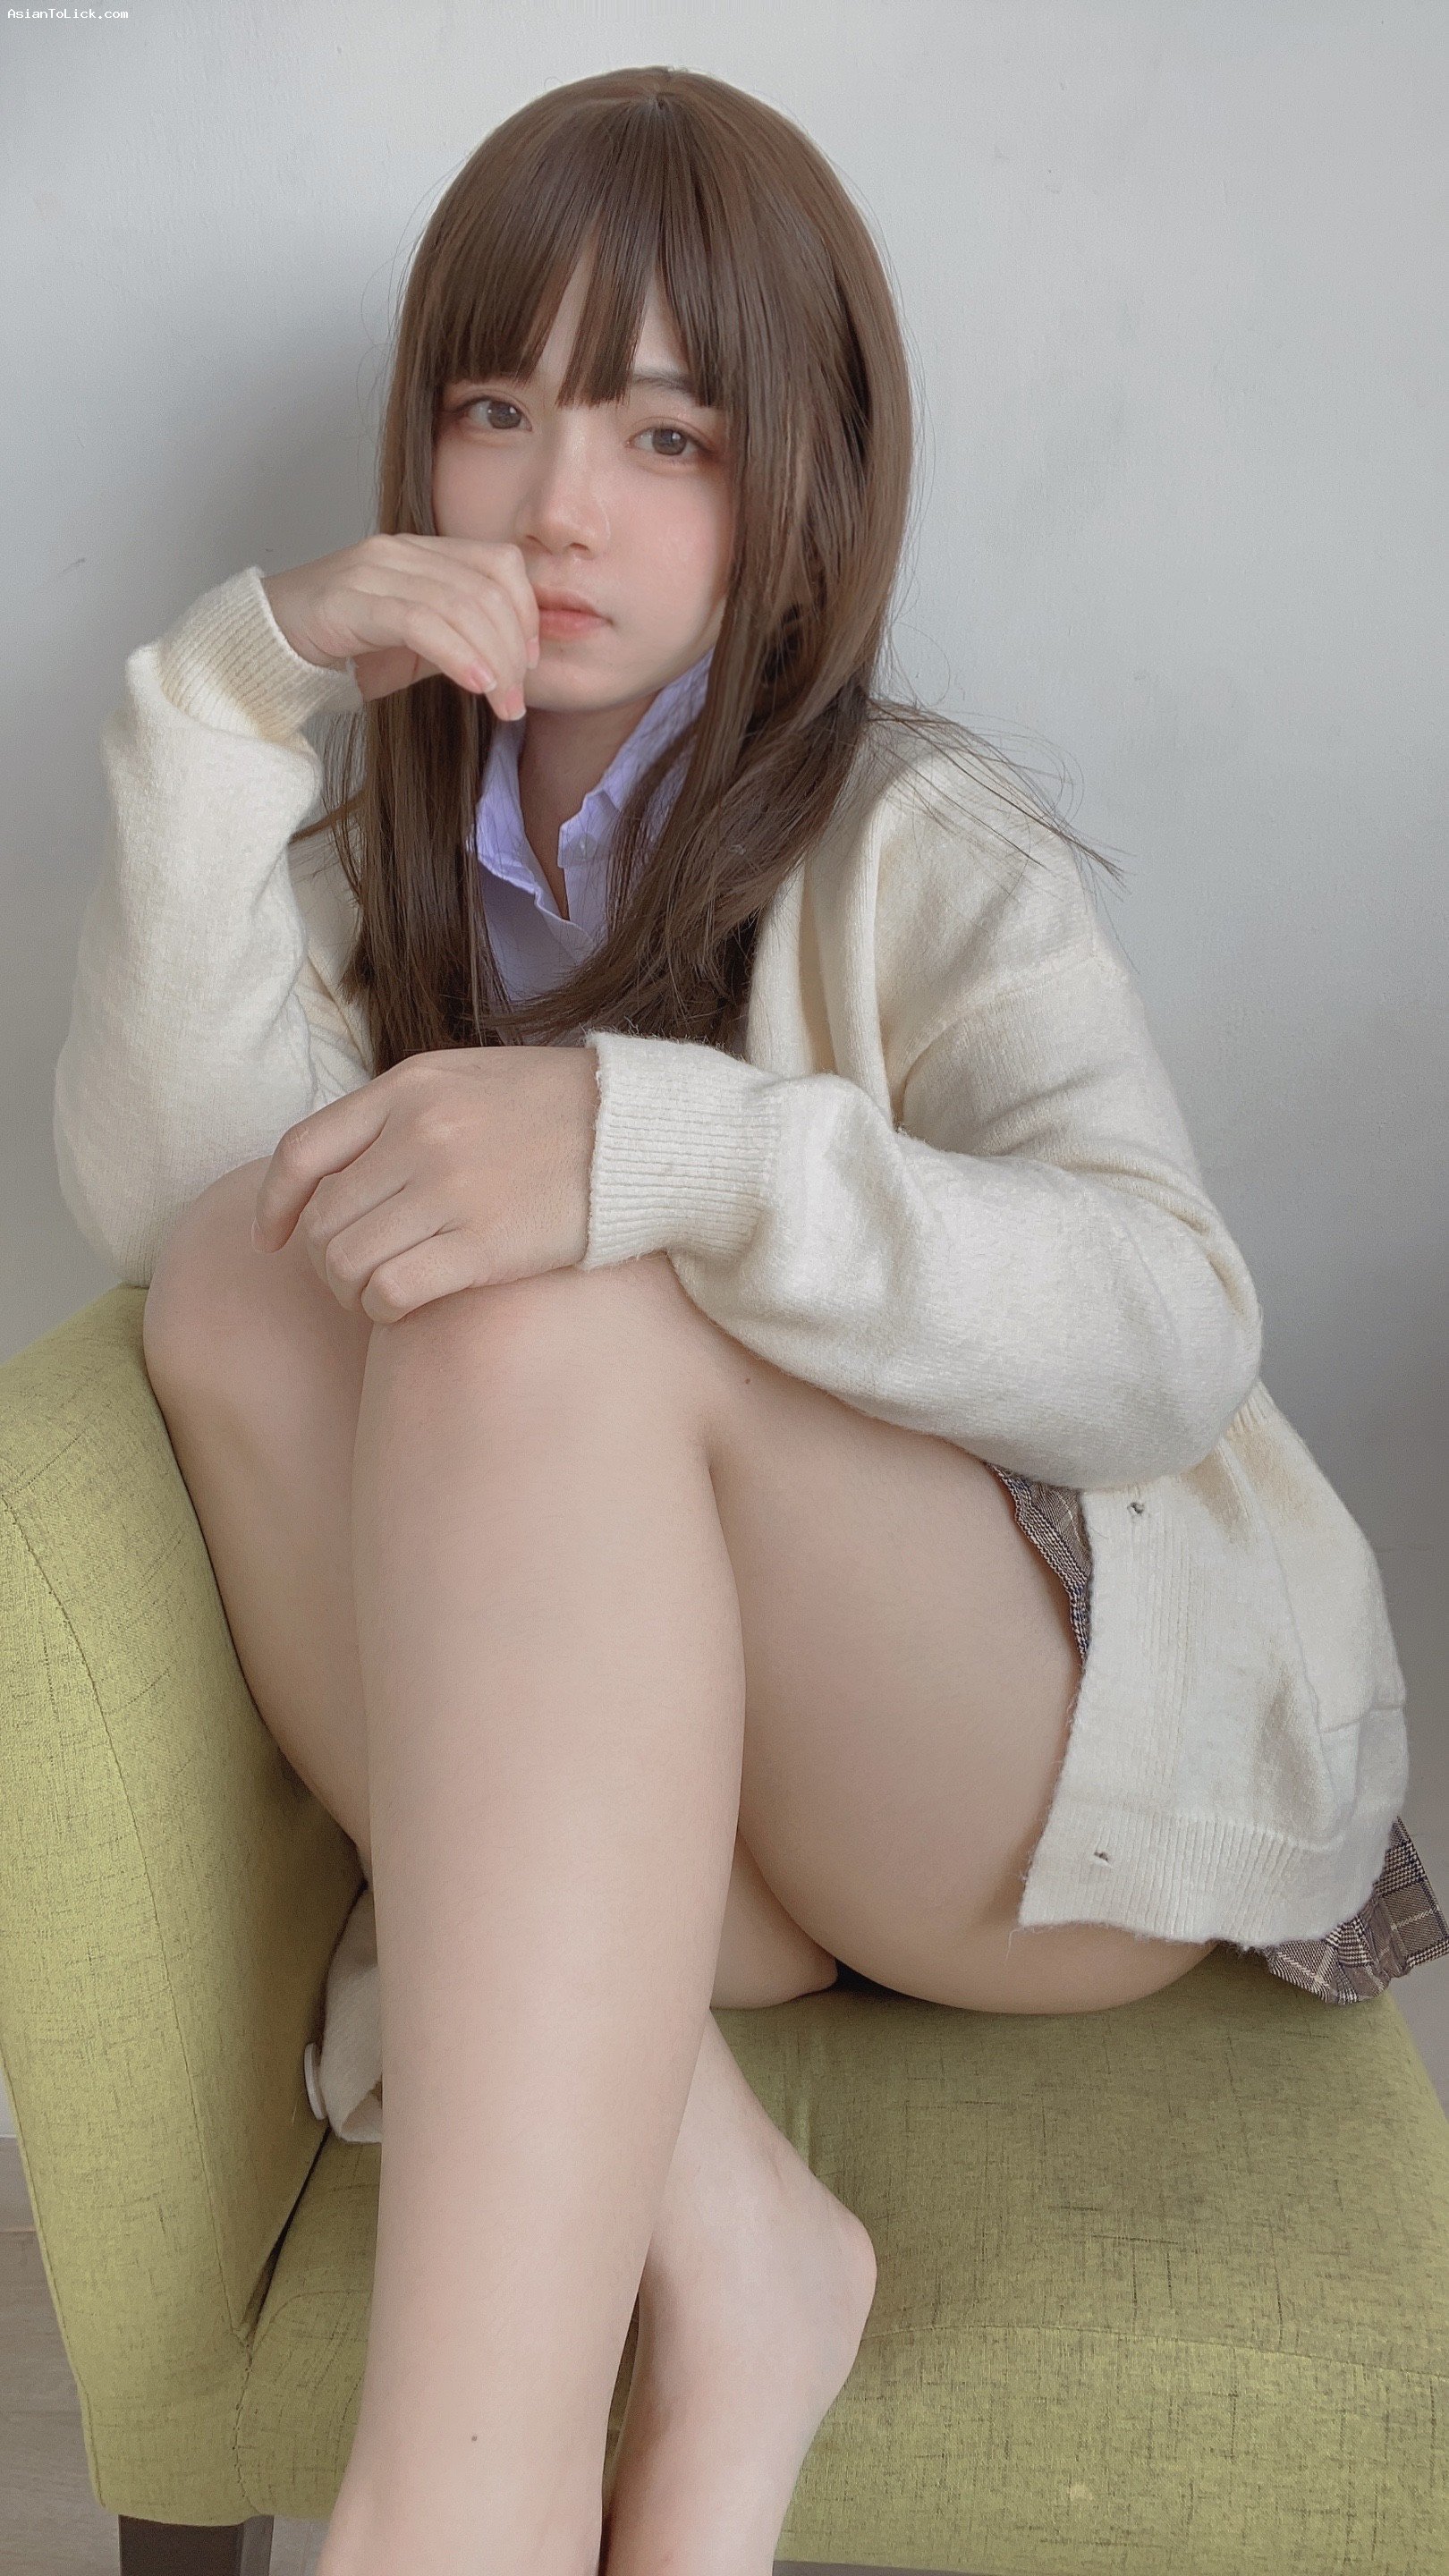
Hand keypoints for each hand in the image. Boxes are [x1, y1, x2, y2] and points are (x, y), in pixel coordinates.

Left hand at [250, 1045, 599, 1322]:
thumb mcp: (471, 1079)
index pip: (303, 1153)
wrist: (641, 1136)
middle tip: (351, 1280)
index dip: (275, 1206)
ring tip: (378, 1297)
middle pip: (323, 1220)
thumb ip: (405, 1112)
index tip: (272, 1240)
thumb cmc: (560, 1112)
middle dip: (323, 1261)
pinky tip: (405, 1310)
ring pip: (346, 1261)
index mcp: (409, 1088)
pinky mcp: (483, 1245)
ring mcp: (448, 1190)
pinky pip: (391, 1292)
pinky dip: (384, 1310)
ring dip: (351, 1292)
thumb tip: (349, 1168)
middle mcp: (418, 1134)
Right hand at [260, 533, 540, 723]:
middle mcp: (399, 551)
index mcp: (418, 552)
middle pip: (487, 587)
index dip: (526, 612)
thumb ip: (456, 641)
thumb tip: (509, 661)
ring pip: (461, 605)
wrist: (263, 652)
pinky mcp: (350, 601)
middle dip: (514, 649)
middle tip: (517, 702)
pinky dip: (458, 655)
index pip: (499, 563)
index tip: (530, 664)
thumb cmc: (337, 651)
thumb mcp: (410, 648)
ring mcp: (373, 571)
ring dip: (493, 662)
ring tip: (503, 706)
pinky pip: (421, 622)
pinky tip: (476, 686)